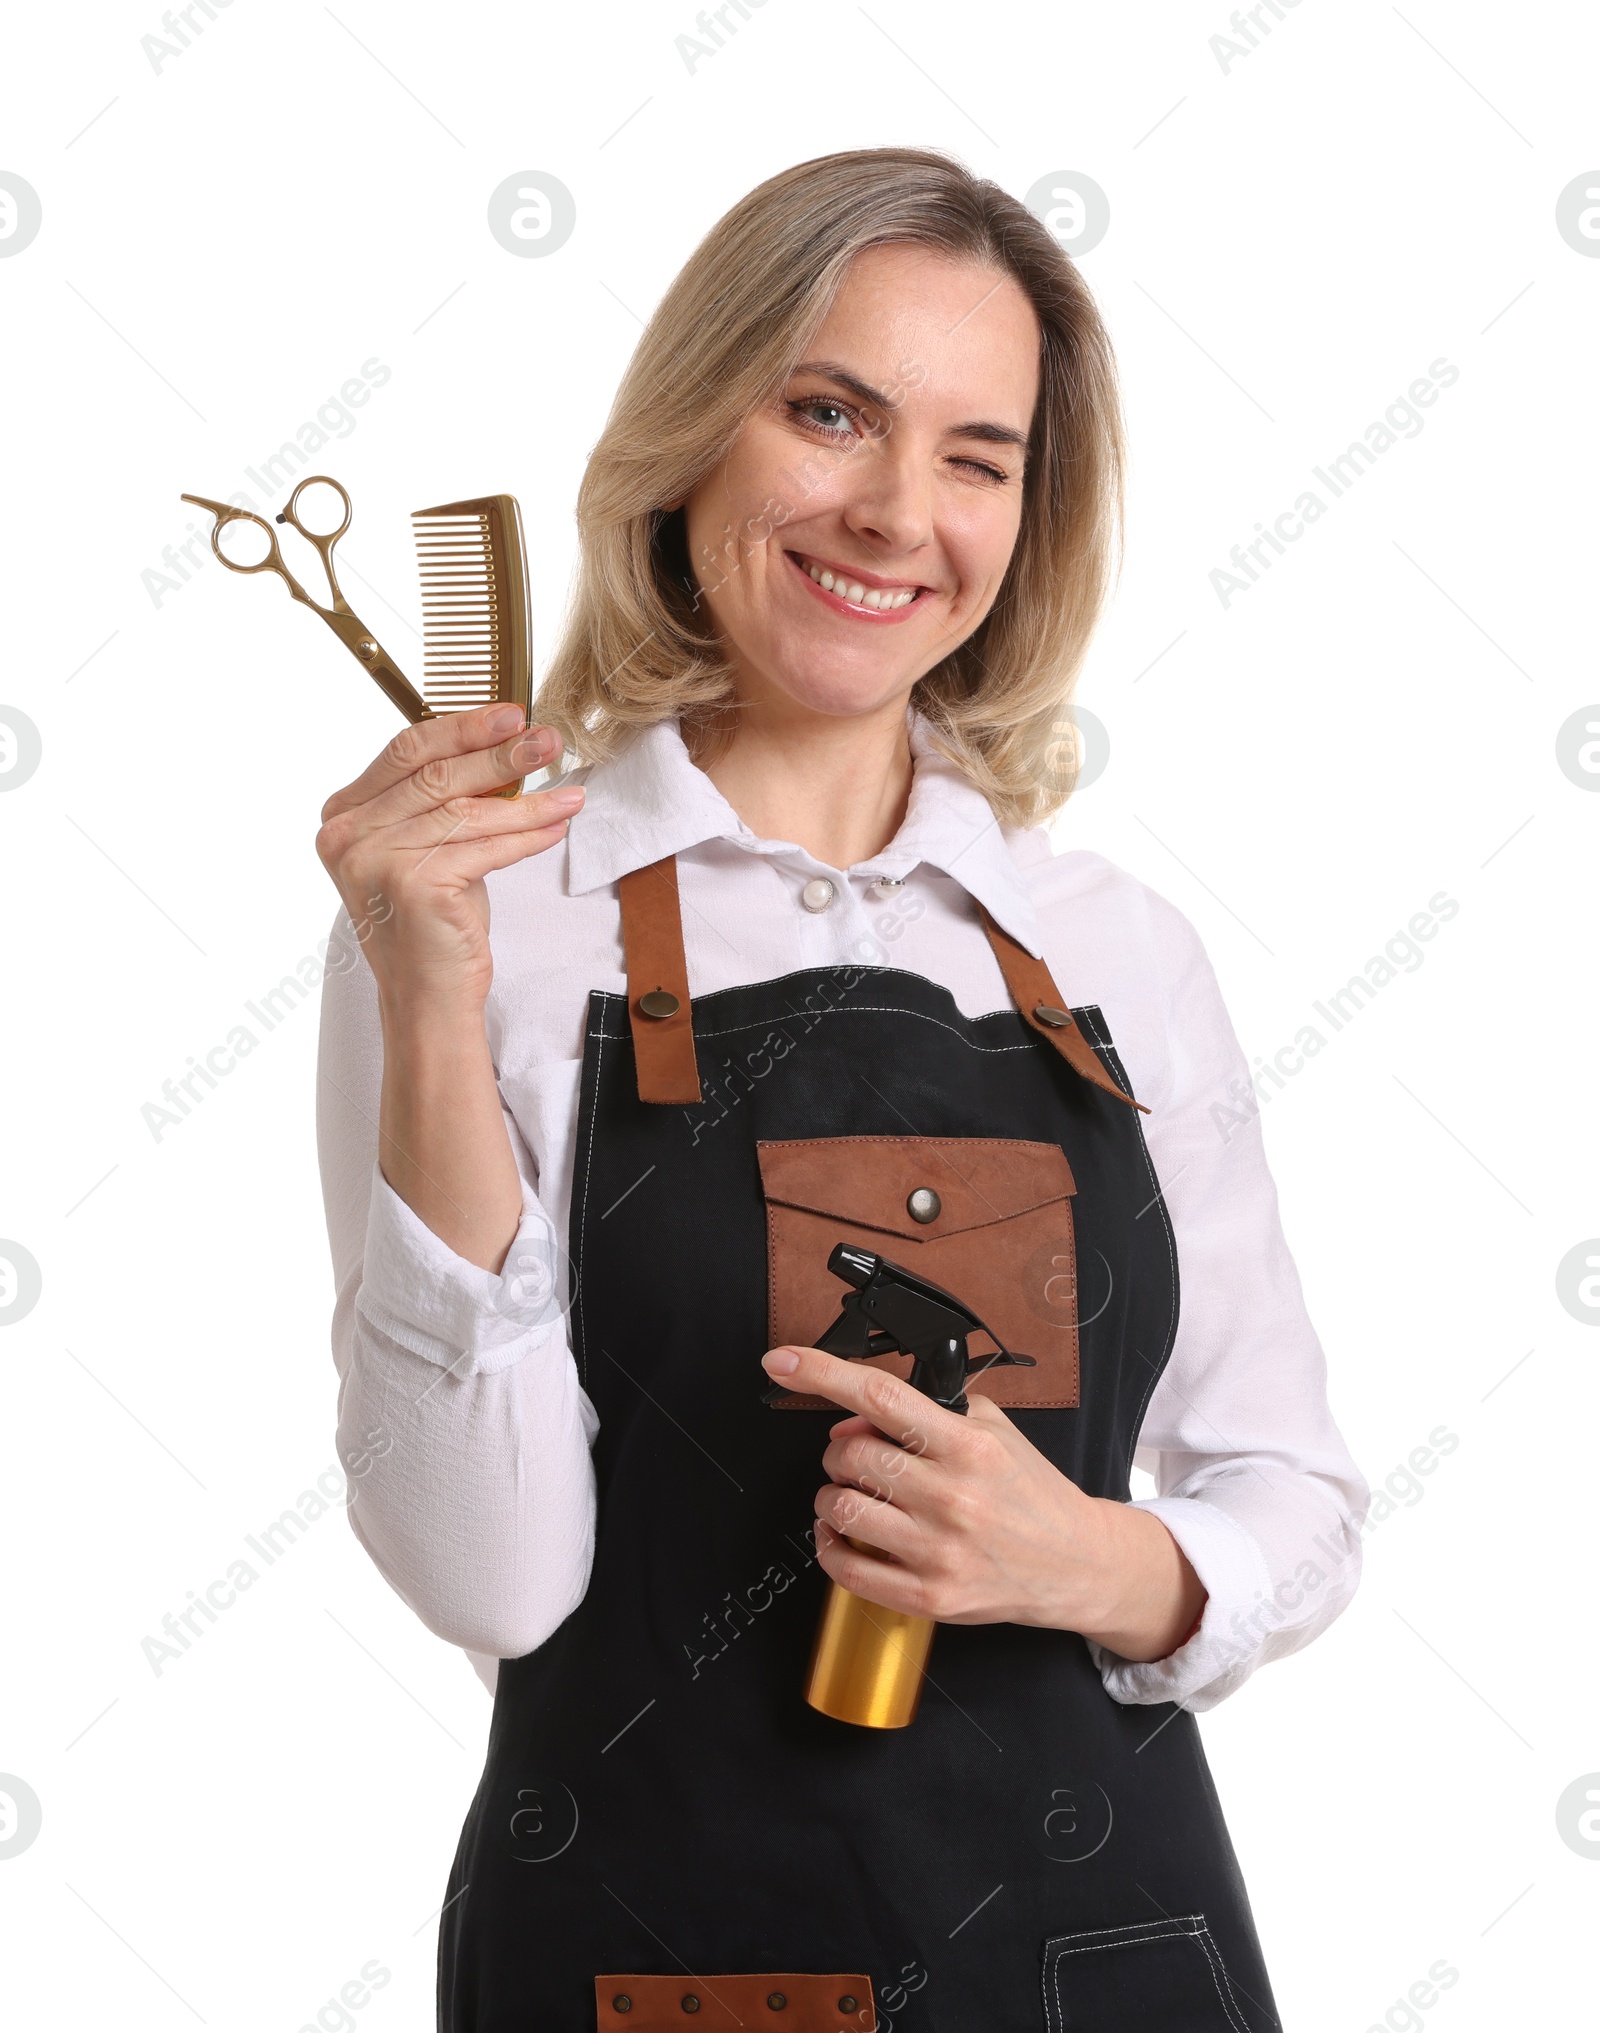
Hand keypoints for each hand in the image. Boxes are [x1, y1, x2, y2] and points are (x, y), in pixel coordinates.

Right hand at [315, 702, 582, 1012]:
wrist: (426, 997)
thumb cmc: (432, 923)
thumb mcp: (431, 848)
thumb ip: (446, 800)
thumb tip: (507, 748)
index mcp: (344, 816)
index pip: (405, 751)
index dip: (461, 727)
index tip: (509, 714)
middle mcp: (348, 835)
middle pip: (436, 774)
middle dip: (501, 753)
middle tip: (547, 740)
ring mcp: (376, 860)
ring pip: (466, 812)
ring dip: (527, 800)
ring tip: (567, 793)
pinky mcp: (412, 885)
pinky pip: (485, 848)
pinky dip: (526, 837)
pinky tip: (555, 829)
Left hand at [761, 1345, 1205, 1662]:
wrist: (1079, 1563)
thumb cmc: (1031, 1493)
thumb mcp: (993, 1430)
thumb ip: (927, 1413)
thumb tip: (854, 1420)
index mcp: (968, 1446)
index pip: (880, 1397)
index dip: (821, 1373)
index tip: (782, 1361)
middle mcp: (952, 1496)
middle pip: (849, 1457)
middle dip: (839, 1451)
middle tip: (856, 1457)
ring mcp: (939, 1550)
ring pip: (842, 1510)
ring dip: (834, 1497)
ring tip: (856, 1496)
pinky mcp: (931, 1597)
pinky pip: (848, 1570)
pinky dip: (831, 1546)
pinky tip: (844, 1535)